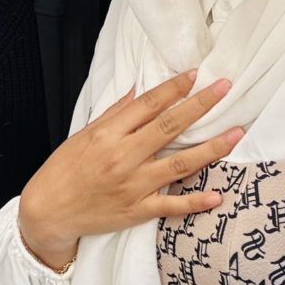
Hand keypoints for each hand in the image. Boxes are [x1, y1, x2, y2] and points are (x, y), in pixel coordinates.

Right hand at [18, 70, 241, 269]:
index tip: (195, 74)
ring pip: (179, 164)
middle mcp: (123, 157)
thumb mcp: (84, 134)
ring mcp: (132, 185)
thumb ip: (115, 113)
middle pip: (169, 127)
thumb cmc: (65, 169)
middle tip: (224, 88)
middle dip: (200, 106)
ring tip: (236, 133)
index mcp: (108, 134)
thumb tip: (140, 91)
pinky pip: (171, 206)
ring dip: (210, 148)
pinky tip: (217, 196)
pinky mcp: (137, 211)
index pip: (149, 105)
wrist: (48, 210)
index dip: (174, 88)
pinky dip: (194, 202)